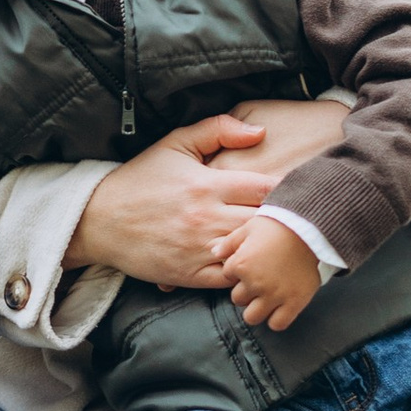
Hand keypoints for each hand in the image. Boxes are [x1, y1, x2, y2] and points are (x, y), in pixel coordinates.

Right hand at [66, 101, 349, 285]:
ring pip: (253, 256)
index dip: (293, 189)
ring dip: (273, 254)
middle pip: (267, 224)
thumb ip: (218, 129)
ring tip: (295, 250)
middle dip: (291, 223)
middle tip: (313, 223)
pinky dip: (249, 277)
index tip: (310, 189)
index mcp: (208, 184)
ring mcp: (199, 249)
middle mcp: (207, 218)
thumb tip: (261, 132)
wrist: (97, 220)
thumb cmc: (140, 179)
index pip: (267, 187)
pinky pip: (231, 281)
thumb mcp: (174, 144)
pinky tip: (263, 271)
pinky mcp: (189, 274)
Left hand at [224, 213, 321, 332]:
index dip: (237, 272)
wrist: (311, 228)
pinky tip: (279, 309)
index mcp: (241, 264)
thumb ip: (229, 242)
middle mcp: (255, 283)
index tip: (249, 266)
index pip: (227, 277)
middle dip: (245, 292)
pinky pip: (277, 324)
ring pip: (252, 317)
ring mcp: (275, 295)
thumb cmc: (279, 224)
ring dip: (256, 309)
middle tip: (259, 282)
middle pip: (238, 299)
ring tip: (266, 299)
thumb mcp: (249, 227)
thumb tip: (214, 252)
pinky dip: (276, 320)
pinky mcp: (294, 302)